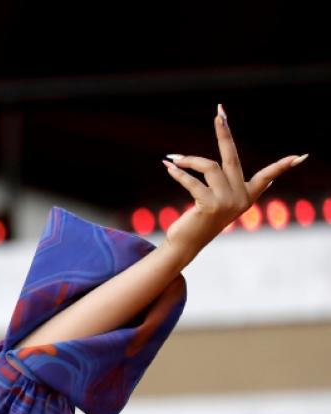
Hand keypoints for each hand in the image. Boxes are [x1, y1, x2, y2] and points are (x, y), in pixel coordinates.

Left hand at [161, 104, 306, 261]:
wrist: (186, 243)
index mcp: (247, 196)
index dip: (283, 166)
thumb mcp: (221, 202)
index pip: (269, 176)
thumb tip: (255, 176)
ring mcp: (226, 202)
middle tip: (219, 114)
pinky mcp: (210, 205)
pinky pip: (193, 181)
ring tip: (174, 159)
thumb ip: (232, 186)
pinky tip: (168, 167)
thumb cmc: (201, 219)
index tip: (301, 156)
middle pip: (232, 157)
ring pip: (209, 167)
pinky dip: (179, 173)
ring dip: (189, 160)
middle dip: (225, 133)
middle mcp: (241, 198)